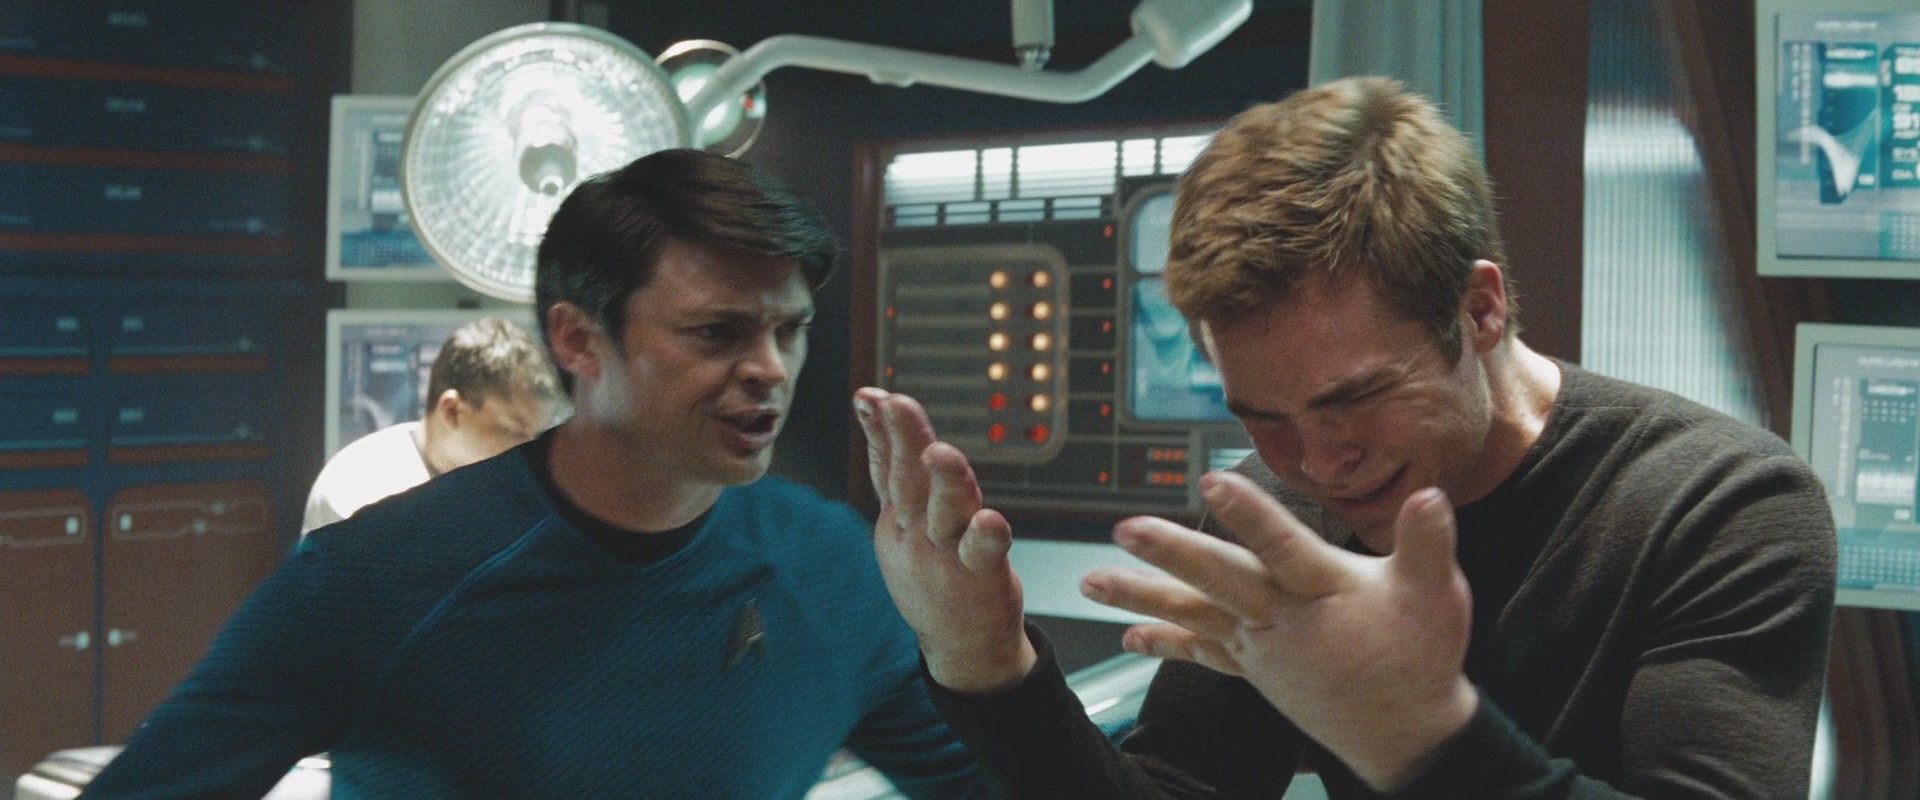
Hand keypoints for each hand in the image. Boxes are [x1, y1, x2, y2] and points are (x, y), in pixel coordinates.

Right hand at [855, 387, 1036, 692]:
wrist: (961, 646)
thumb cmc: (935, 575)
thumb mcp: (901, 523)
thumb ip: (892, 470)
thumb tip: (876, 408)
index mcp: (899, 519)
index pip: (885, 466)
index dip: (878, 430)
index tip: (870, 396)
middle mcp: (917, 534)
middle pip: (907, 481)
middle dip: (901, 439)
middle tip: (896, 405)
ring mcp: (946, 555)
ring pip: (944, 511)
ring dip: (943, 480)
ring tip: (940, 453)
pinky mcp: (981, 575)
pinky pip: (983, 552)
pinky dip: (985, 536)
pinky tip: (990, 520)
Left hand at [1079, 471, 1477, 790]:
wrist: (1407, 731)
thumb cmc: (1421, 655)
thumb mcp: (1439, 597)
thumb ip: (1429, 543)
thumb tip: (1433, 494)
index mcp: (1327, 592)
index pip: (1282, 546)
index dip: (1248, 514)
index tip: (1211, 480)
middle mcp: (1284, 620)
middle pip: (1222, 578)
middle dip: (1172, 553)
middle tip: (1125, 528)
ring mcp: (1262, 646)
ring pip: (1196, 613)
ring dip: (1141, 597)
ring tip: (1089, 581)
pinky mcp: (1254, 668)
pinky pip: (1202, 652)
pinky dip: (1165, 642)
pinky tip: (1128, 635)